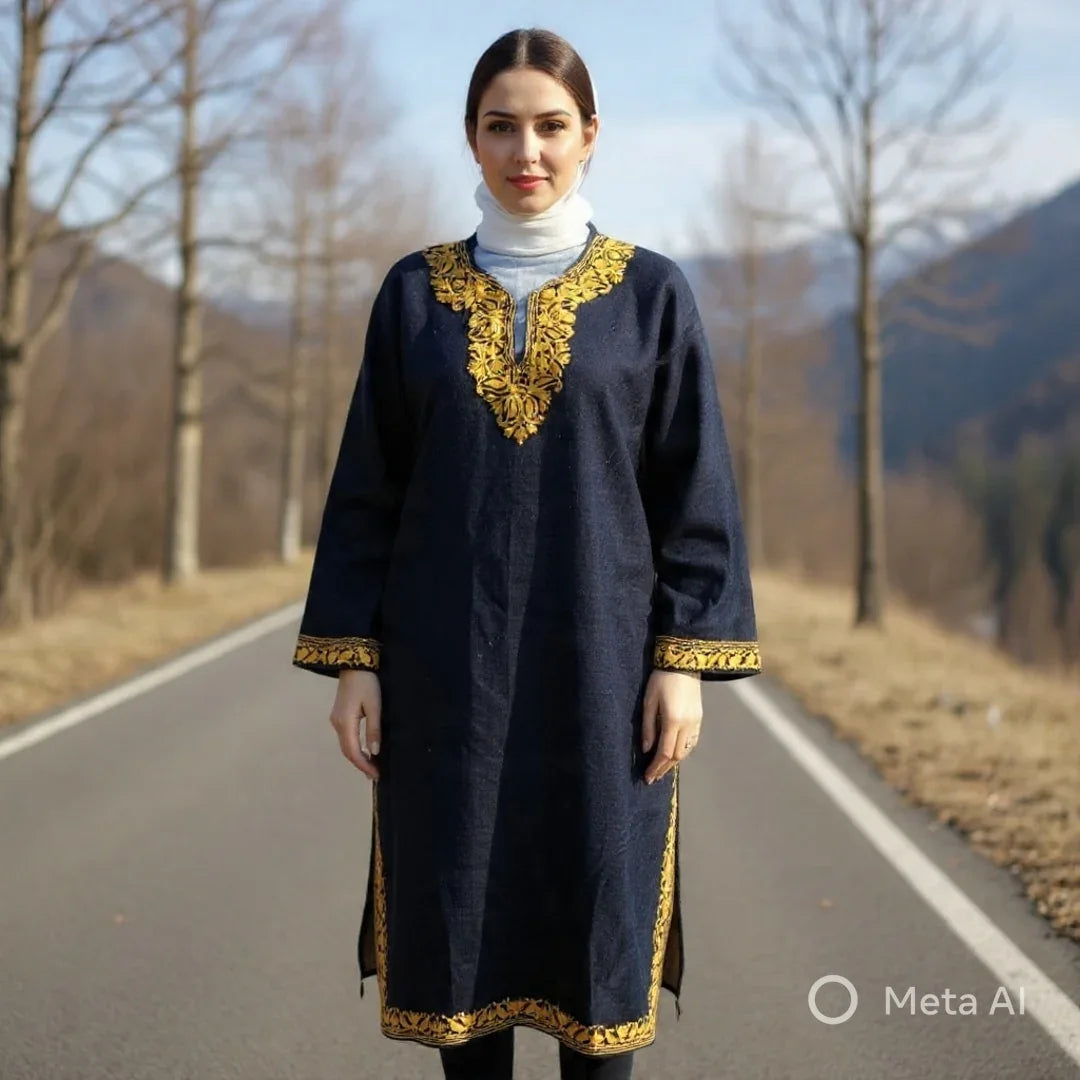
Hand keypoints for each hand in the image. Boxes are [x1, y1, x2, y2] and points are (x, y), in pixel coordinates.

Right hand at [329, 668, 381, 779]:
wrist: (353, 662)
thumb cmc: (366, 683)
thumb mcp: (374, 706)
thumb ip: (374, 729)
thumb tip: (374, 752)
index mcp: (345, 723)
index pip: (353, 752)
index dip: (364, 765)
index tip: (376, 775)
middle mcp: (337, 724)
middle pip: (347, 751)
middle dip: (360, 764)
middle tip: (375, 775)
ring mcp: (336, 719)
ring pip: (346, 745)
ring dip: (357, 757)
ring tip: (371, 766)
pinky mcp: (339, 715)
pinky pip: (346, 737)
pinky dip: (354, 747)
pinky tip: (364, 750)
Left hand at [642, 669, 701, 783]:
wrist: (683, 662)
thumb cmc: (661, 679)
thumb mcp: (648, 701)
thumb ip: (647, 727)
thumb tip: (646, 749)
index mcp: (673, 721)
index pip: (664, 753)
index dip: (655, 767)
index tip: (647, 777)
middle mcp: (687, 725)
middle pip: (677, 756)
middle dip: (664, 768)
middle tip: (652, 776)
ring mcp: (696, 722)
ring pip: (686, 750)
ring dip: (673, 761)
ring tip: (661, 767)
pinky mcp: (699, 717)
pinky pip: (692, 741)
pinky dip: (682, 751)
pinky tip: (673, 753)